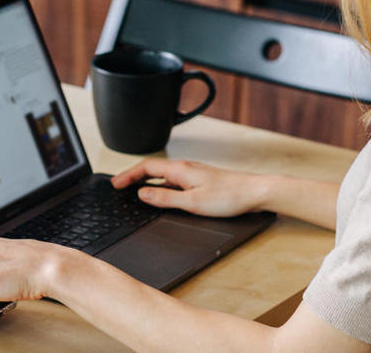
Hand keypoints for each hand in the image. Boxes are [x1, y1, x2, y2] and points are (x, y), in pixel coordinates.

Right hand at [111, 159, 268, 217]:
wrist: (255, 192)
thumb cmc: (229, 197)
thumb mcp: (192, 203)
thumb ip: (165, 198)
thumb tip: (143, 194)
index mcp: (179, 170)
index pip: (145, 168)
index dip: (127, 175)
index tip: (115, 184)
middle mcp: (184, 168)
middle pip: (151, 168)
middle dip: (132, 176)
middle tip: (118, 186)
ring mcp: (192, 172)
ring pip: (161, 173)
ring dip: (144, 178)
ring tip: (133, 188)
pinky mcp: (200, 179)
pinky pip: (171, 178)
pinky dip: (158, 182)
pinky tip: (160, 191)